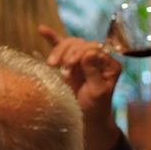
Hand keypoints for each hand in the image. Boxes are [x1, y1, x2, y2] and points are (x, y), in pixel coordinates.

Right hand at [40, 26, 121, 149]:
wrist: (87, 120)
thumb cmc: (96, 108)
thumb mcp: (98, 92)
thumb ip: (94, 72)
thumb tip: (89, 51)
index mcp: (108, 64)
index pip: (92, 47)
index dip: (79, 53)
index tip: (68, 67)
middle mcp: (96, 58)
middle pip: (79, 43)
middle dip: (68, 53)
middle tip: (62, 69)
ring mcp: (81, 59)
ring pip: (69, 43)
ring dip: (58, 51)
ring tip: (52, 65)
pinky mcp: (68, 62)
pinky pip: (60, 46)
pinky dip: (52, 38)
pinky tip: (42, 29)